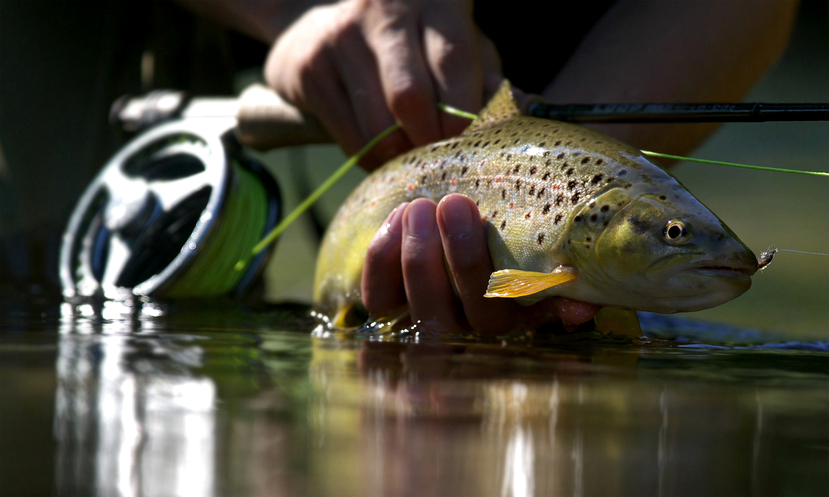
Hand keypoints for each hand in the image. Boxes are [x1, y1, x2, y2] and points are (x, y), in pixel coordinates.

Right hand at [264, 0, 500, 169]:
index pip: (455, 63)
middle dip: (431, 144)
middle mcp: (383, 10)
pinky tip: (382, 154)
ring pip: (378, 126)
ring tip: (413, 163)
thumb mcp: (453, 45)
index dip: (465, 116)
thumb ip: (484, 78)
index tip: (472, 148)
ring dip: (401, 159)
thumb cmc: (408, 44)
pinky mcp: (309, 69)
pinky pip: (350, 138)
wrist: (321, 28)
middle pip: (412, 98)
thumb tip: (524, 111)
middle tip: (441, 164)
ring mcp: (341, 37)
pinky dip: (373, 160)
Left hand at [361, 194, 600, 334]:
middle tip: (457, 205)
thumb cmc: (496, 213)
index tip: (564, 295)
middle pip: (473, 315)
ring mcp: (429, 318)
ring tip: (420, 207)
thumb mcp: (527, 232)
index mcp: (518, 308)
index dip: (543, 304)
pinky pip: (380, 299)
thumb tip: (580, 309)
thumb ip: (553, 267)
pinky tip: (396, 219)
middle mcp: (474, 326)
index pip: (529, 315)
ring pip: (424, 311)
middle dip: (463, 259)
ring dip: (420, 257)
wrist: (442, 206)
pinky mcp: (387, 305)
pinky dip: (382, 260)